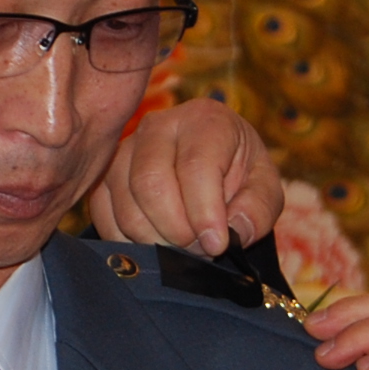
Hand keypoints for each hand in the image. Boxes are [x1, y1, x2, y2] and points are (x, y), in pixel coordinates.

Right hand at [83, 99, 283, 255]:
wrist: (213, 172)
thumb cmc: (240, 178)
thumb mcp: (265, 189)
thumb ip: (258, 209)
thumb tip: (232, 230)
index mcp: (206, 120)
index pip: (195, 166)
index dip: (204, 212)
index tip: (216, 244)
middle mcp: (158, 126)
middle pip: (150, 183)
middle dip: (176, 230)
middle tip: (198, 249)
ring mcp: (124, 150)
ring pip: (125, 203)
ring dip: (154, 239)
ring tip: (181, 247)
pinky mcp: (104, 176)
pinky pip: (103, 213)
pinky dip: (127, 241)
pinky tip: (154, 245)